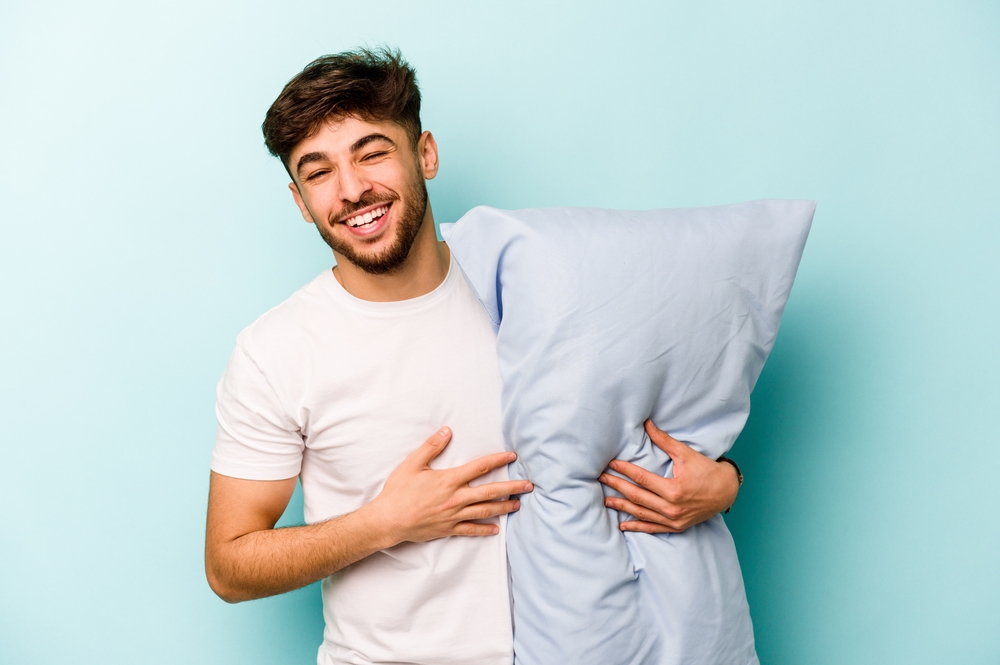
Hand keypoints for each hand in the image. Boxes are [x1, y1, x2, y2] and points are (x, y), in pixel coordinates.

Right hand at [369, 426, 532, 544]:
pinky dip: (484, 529)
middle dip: (511, 488)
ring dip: (504, 507)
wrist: (388, 520)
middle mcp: (455, 498)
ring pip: (485, 511)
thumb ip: (431, 447)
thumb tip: (447, 431)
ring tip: (518, 504)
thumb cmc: (399, 491)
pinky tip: (496, 529)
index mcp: (449, 480)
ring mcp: (453, 516)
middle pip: (490, 492)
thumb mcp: (412, 464)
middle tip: (529, 486)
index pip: (479, 468)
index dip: (498, 461)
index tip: (512, 457)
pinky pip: (471, 530)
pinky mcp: (448, 529)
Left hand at [598, 419, 739, 532]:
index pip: (641, 479)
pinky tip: (623, 525)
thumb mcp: (686, 454)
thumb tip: (647, 423)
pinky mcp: (676, 527)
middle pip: (637, 496)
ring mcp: (673, 520)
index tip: (611, 464)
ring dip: (622, 507)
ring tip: (606, 500)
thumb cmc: (707, 471)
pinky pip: (653, 528)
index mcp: (673, 489)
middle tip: (601, 479)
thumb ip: (664, 440)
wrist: (726, 491)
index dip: (624, 470)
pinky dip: (637, 527)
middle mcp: (672, 507)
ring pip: (641, 513)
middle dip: (617, 486)